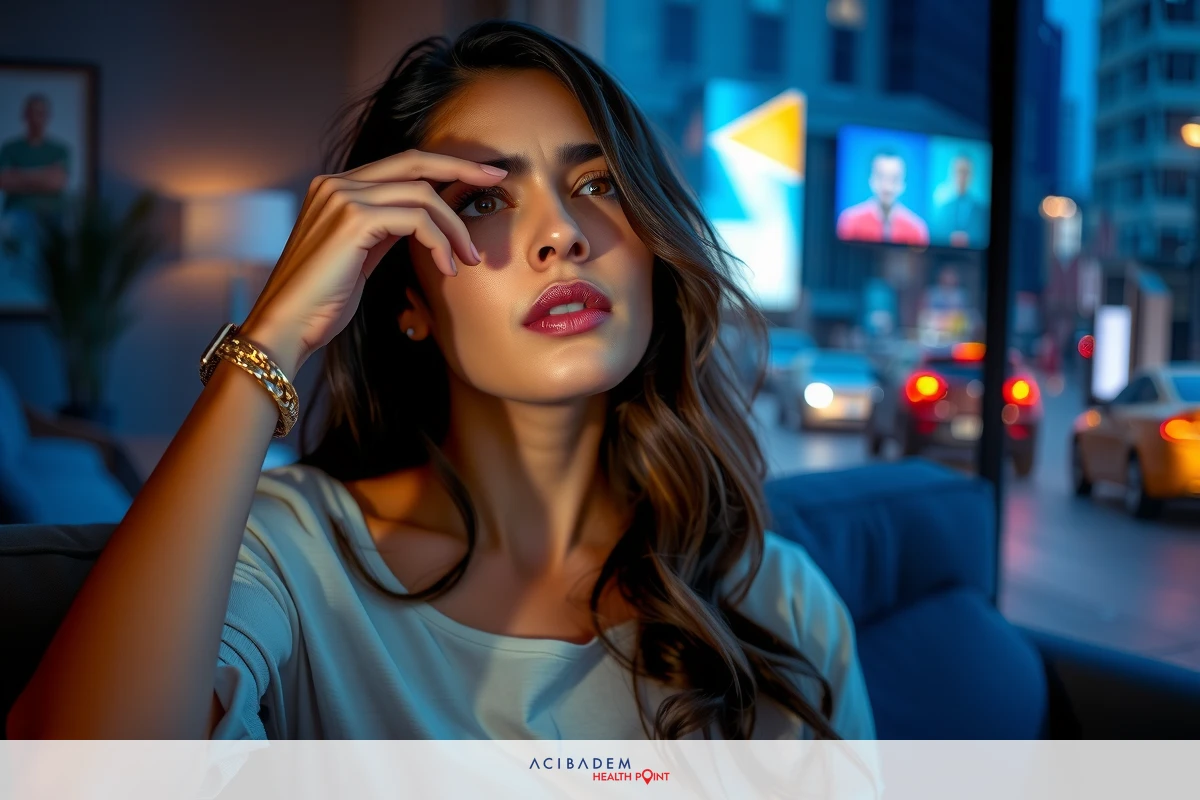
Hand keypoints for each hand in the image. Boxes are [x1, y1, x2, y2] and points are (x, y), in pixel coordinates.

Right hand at [238, 149, 506, 373]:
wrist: (288, 326)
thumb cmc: (322, 301)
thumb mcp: (361, 256)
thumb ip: (386, 230)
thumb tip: (424, 222)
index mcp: (337, 187)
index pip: (402, 164)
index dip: (445, 166)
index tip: (481, 175)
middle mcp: (336, 183)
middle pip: (415, 162)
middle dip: (462, 169)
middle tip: (499, 180)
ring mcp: (342, 197)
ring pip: (422, 195)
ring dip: (454, 228)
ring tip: (469, 259)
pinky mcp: (353, 219)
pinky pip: (416, 220)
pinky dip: (440, 241)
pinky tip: (446, 266)